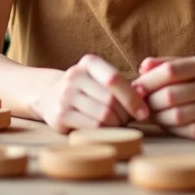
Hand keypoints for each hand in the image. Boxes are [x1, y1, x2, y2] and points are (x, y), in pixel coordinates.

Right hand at [33, 54, 149, 133]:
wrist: (49, 95)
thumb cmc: (87, 89)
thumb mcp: (101, 79)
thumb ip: (124, 86)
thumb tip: (144, 94)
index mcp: (89, 62)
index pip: (114, 79)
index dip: (132, 98)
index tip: (144, 113)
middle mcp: (74, 76)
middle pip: (111, 101)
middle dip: (125, 115)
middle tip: (128, 120)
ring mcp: (64, 96)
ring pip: (103, 116)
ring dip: (116, 125)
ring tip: (117, 124)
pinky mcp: (59, 116)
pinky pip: (92, 128)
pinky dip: (104, 132)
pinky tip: (105, 130)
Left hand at [132, 54, 194, 139]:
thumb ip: (169, 63)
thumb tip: (142, 67)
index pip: (170, 70)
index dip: (148, 80)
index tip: (136, 87)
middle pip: (171, 95)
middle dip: (150, 102)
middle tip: (141, 105)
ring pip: (178, 116)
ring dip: (159, 117)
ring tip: (152, 115)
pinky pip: (191, 130)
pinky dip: (174, 129)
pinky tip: (168, 124)